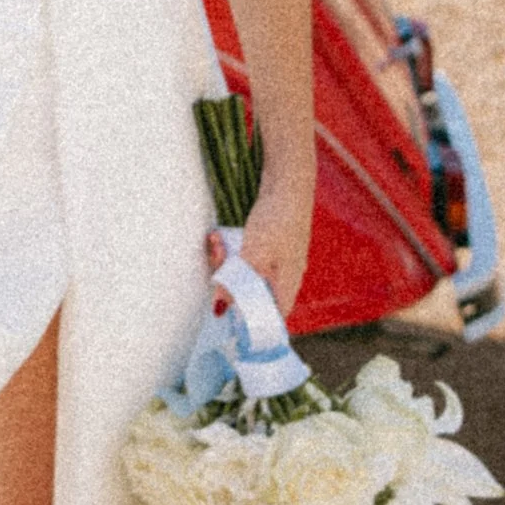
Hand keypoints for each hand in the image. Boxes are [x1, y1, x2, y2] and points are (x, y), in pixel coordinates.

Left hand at [224, 171, 312, 319]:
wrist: (289, 182)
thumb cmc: (278, 220)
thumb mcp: (253, 255)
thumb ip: (236, 284)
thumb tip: (219, 308)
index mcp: (287, 285)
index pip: (270, 318)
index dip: (250, 323)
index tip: (225, 319)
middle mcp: (285, 276)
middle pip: (252, 294)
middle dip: (227, 282)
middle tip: (216, 259)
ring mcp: (278, 259)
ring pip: (246, 273)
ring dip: (226, 262)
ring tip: (215, 241)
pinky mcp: (271, 244)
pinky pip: (246, 257)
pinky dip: (232, 251)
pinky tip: (220, 237)